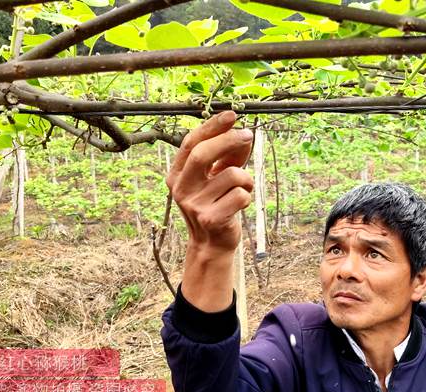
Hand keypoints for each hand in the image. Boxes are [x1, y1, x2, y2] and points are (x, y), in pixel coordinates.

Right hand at [166, 111, 253, 253]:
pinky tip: (240, 205)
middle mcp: (181, 188)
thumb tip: (244, 134)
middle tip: (248, 135)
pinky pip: (240, 195)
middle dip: (228, 140)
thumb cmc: (217, 203)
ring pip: (231, 175)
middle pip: (202, 154)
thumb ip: (229, 155)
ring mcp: (193, 205)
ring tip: (243, 188)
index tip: (231, 114)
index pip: (191, 143)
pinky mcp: (210, 219)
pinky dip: (247, 196)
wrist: (212, 243)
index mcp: (177, 174)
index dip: (211, 127)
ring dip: (246, 178)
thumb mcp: (218, 176)